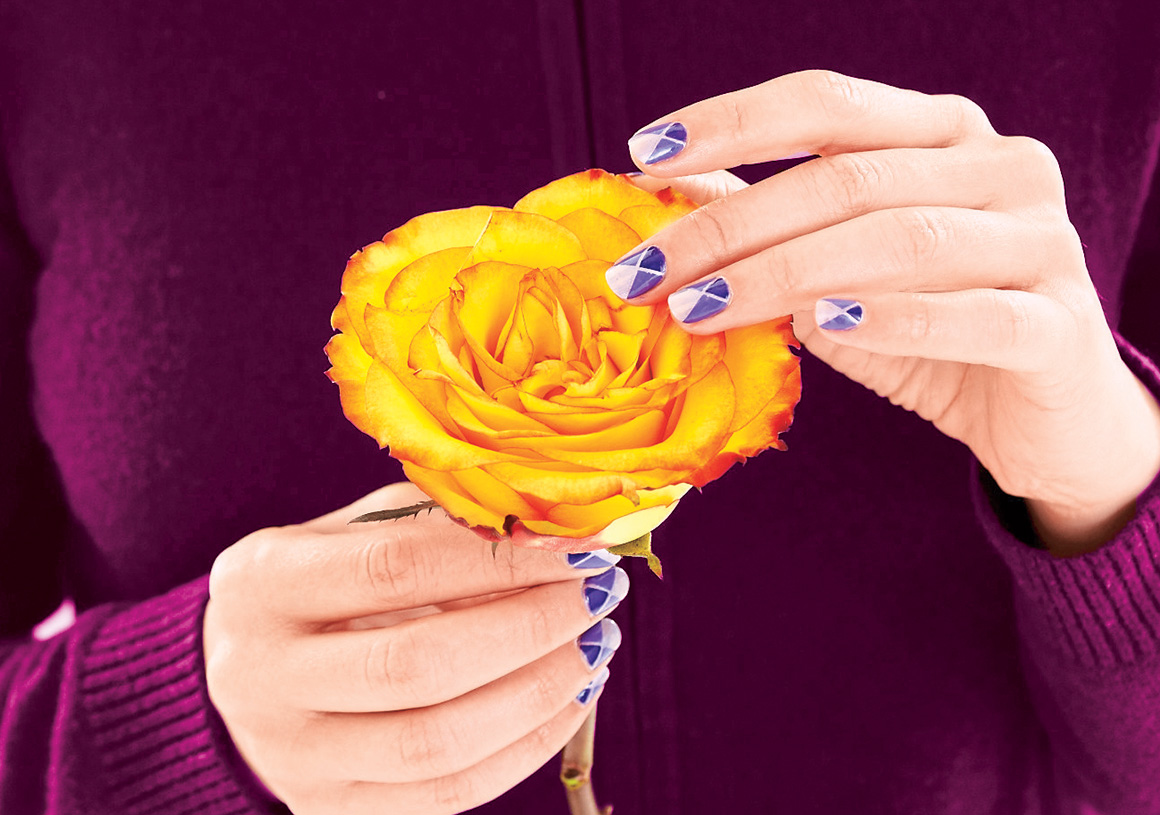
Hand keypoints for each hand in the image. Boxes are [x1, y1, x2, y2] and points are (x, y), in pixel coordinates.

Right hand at [203, 482, 625, 813]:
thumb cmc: (322, 585)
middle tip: (598, 594)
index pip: (396, 567)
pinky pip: (448, 794)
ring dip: (539, 692)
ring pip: (436, 743)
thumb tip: (554, 528)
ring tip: (595, 645)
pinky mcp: (332, 810)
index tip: (580, 545)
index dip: (501, 557)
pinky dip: (526, 746)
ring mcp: (294, 756)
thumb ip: (438, 524)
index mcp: (264, 584)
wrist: (244, 676)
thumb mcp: (355, 533)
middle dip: (530, 627)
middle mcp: (262, 675)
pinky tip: (571, 696)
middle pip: (417, 665)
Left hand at [615, 70, 1159, 554]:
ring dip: (781, 274)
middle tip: (644, 274)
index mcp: (943, 134)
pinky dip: (892, 318)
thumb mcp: (837, 274)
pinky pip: (972, 315)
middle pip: (845, 179)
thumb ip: (768, 233)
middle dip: (729, 227)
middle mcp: (1000, 166)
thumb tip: (663, 205)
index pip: (827, 105)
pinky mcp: (1059, 327)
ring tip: (697, 308)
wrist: (1040, 416)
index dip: (732, 122)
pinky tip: (821, 322)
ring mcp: (1041, 241)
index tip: (644, 153)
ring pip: (898, 241)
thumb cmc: (929, 333)